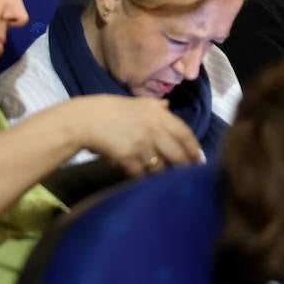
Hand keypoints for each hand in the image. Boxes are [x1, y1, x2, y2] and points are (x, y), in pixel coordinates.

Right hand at [74, 94, 202, 176]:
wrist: (84, 121)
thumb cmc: (109, 110)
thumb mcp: (136, 103)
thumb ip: (155, 107)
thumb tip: (168, 106)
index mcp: (157, 112)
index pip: (184, 132)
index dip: (194, 148)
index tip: (199, 158)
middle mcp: (153, 127)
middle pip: (177, 153)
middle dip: (185, 166)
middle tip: (189, 175)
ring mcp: (141, 143)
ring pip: (161, 167)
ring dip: (163, 175)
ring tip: (165, 179)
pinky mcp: (128, 158)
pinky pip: (142, 174)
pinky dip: (143, 178)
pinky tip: (143, 180)